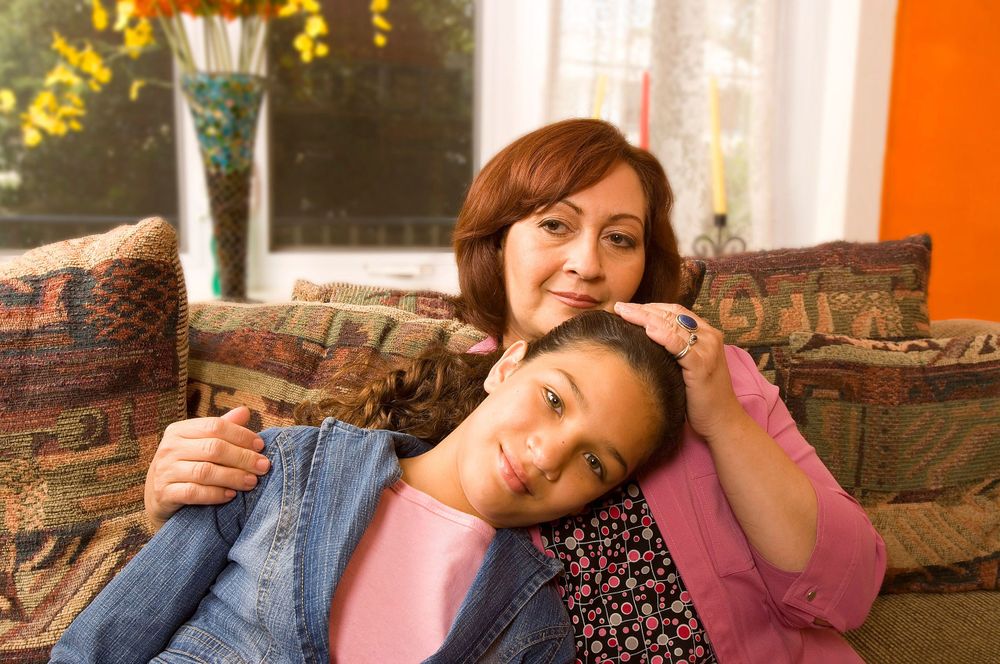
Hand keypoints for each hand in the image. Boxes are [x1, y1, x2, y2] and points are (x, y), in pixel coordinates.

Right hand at [144, 406, 269, 529]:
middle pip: (213, 448)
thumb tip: (245, 411)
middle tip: (263, 466)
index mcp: (180, 430)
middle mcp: (169, 448)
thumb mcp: (201, 443)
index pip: (215, 426)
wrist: (158, 497)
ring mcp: (164, 471)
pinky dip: (215, 494)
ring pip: (205, 471)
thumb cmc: (187, 465)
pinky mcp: (163, 494)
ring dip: (233, 477)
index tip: (261, 445)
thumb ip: (222, 428)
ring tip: (252, 482)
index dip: (241, 435)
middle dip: (243, 457)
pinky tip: (231, 495)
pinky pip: (193, 493)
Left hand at [614, 302, 744, 440]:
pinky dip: (662, 335)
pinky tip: (646, 330)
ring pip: (672, 325)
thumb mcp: (688, 366)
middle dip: (642, 309)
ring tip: (623, 313)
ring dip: (644, 317)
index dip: (650, 307)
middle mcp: (709, 336)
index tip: (627, 308)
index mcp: (707, 333)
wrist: (721, 420)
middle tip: (619, 307)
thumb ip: (675, 349)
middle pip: (671, 314)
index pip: (675, 311)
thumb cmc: (701, 396)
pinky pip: (678, 345)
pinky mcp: (702, 365)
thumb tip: (645, 339)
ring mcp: (707, 349)